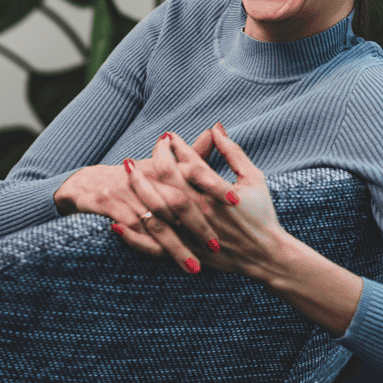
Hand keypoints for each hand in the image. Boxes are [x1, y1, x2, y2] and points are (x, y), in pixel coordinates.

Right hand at [53, 130, 219, 262]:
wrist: (88, 183)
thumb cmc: (135, 176)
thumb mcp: (162, 162)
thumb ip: (192, 152)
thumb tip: (216, 131)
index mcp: (163, 165)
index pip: (194, 171)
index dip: (214, 185)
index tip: (236, 201)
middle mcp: (147, 177)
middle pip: (178, 202)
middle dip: (199, 225)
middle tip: (218, 245)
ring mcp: (129, 193)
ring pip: (158, 224)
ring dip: (176, 247)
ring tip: (195, 266)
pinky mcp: (111, 207)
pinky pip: (133, 231)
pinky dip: (147, 246)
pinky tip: (163, 261)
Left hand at [118, 124, 286, 277]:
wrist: (265, 255)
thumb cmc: (261, 213)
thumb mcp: (253, 178)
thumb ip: (233, 152)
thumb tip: (216, 128)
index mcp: (218, 193)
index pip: (191, 163)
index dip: (177, 147)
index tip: (168, 136)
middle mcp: (202, 211)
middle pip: (169, 181)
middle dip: (155, 160)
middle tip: (149, 147)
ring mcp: (192, 233)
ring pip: (157, 208)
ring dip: (139, 187)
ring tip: (127, 170)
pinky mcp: (186, 251)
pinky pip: (154, 244)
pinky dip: (134, 236)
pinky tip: (117, 224)